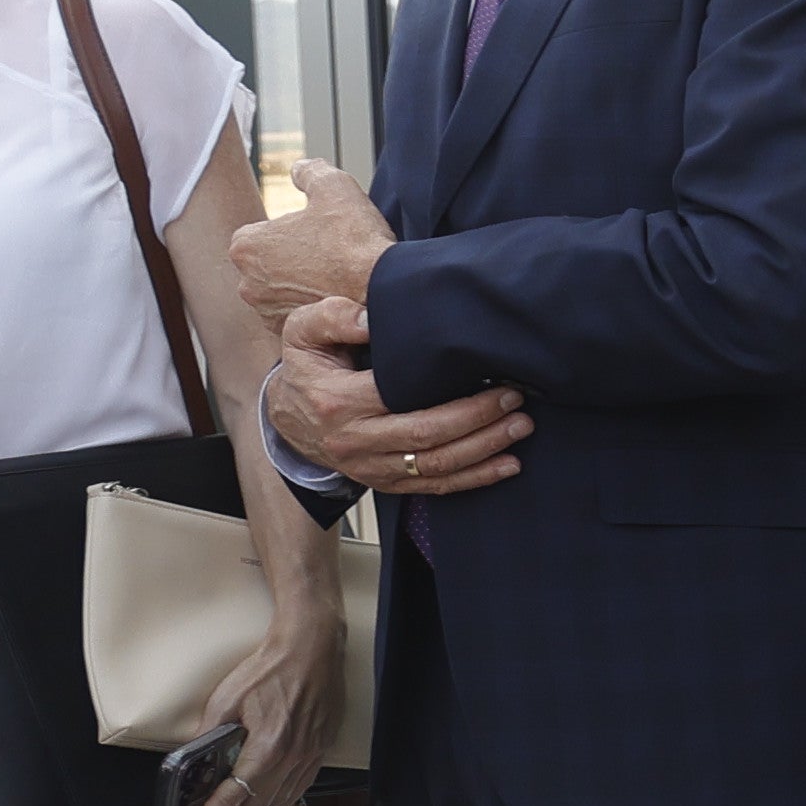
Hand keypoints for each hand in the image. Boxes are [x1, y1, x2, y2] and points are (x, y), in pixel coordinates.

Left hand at [210, 606, 336, 805]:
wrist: (313, 648)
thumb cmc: (270, 667)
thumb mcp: (227, 697)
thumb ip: (208, 732)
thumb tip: (192, 757)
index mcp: (267, 747)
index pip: (229, 799)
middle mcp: (292, 758)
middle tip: (210, 804)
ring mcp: (311, 756)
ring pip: (278, 801)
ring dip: (254, 802)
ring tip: (238, 790)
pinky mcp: (322, 750)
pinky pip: (299, 787)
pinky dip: (278, 792)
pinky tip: (267, 779)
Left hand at [229, 159, 394, 318]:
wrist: (382, 292)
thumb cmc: (355, 241)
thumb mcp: (334, 186)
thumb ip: (310, 172)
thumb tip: (300, 168)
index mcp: (246, 246)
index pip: (262, 232)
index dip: (292, 230)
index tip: (318, 233)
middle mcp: (247, 284)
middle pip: (270, 263)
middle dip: (293, 258)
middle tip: (328, 253)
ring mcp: (267, 314)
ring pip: (283, 290)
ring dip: (302, 284)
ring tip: (335, 277)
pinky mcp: (290, 335)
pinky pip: (297, 315)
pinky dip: (312, 307)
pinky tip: (337, 298)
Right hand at [270, 293, 527, 495]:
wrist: (285, 416)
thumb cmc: (306, 367)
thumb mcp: (303, 331)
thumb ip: (334, 317)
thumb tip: (373, 318)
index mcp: (338, 401)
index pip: (402, 398)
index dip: (455, 394)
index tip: (496, 376)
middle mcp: (355, 441)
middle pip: (428, 436)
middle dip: (480, 421)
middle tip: (517, 401)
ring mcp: (369, 467)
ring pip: (435, 467)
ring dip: (484, 451)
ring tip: (520, 429)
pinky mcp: (382, 483)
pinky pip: (431, 487)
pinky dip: (473, 480)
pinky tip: (506, 467)